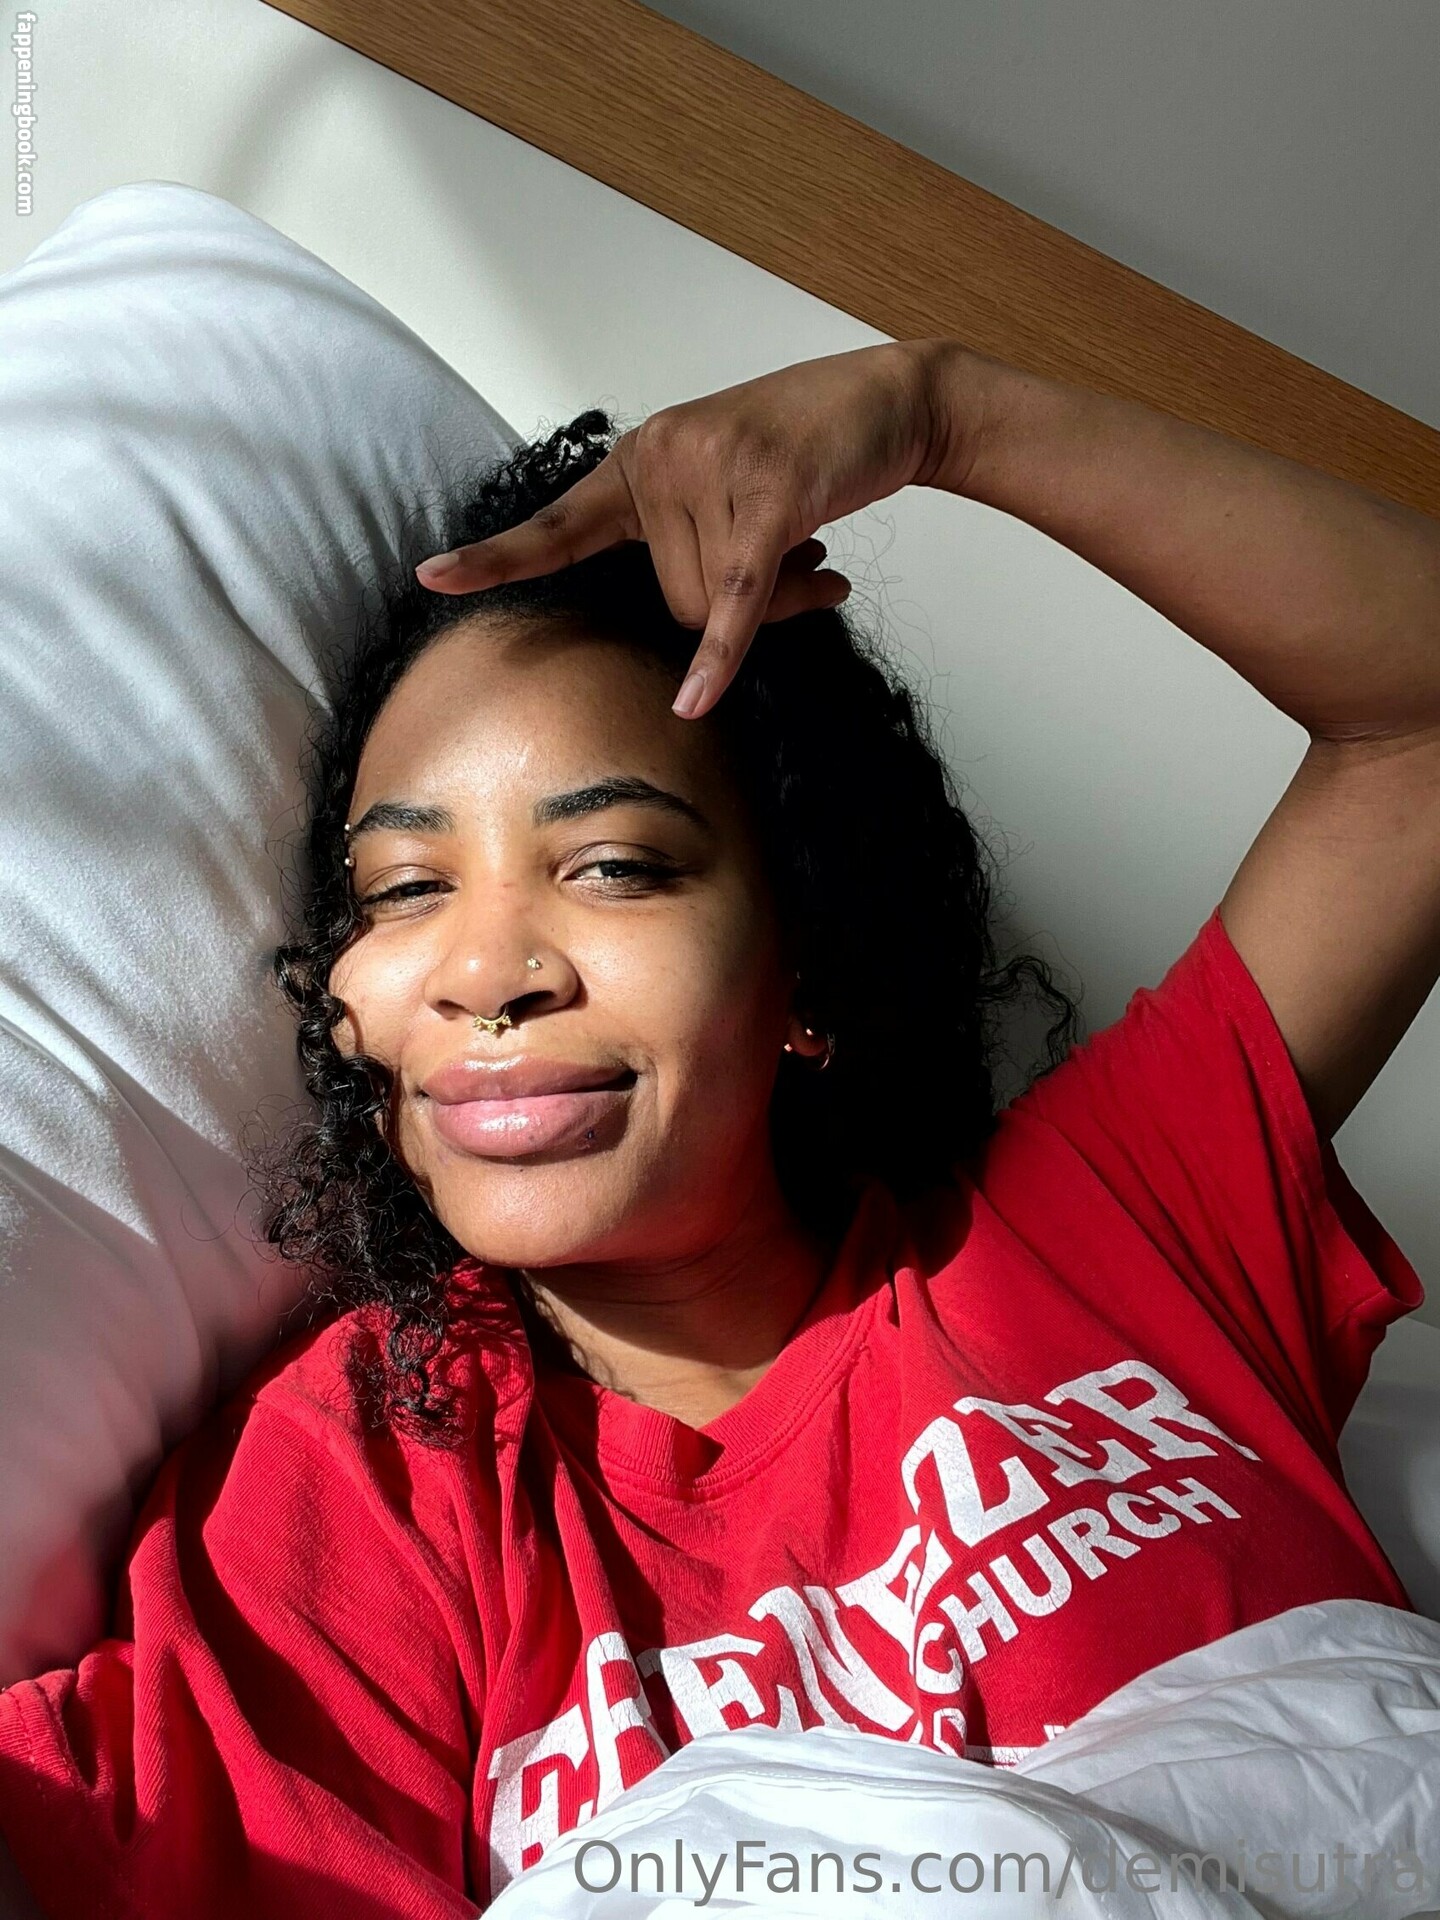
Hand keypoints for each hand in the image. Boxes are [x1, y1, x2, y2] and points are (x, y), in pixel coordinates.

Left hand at [414, 340, 952, 718]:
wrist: (895, 402)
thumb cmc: (811, 454)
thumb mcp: (735, 493)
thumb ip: (701, 549)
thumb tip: (712, 633)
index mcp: (641, 460)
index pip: (558, 524)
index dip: (497, 556)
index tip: (432, 576)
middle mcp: (662, 457)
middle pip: (669, 599)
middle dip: (735, 607)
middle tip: (795, 560)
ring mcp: (712, 472)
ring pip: (713, 604)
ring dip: (778, 601)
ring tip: (815, 551)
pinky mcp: (768, 498)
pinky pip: (735, 598)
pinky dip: (723, 654)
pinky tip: (696, 701)